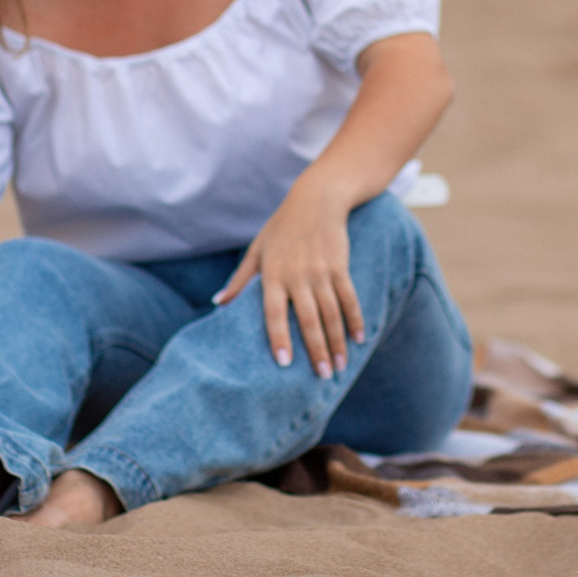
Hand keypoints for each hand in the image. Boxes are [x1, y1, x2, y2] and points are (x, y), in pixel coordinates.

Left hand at [212, 173, 361, 379]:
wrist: (316, 199)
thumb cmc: (281, 227)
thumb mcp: (256, 250)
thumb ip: (239, 280)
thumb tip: (218, 304)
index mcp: (273, 274)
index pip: (274, 312)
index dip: (279, 337)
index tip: (283, 362)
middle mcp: (297, 275)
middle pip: (308, 319)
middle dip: (316, 350)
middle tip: (322, 377)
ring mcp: (321, 271)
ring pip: (331, 313)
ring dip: (337, 342)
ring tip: (340, 367)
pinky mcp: (339, 266)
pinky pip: (349, 297)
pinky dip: (355, 319)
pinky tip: (358, 339)